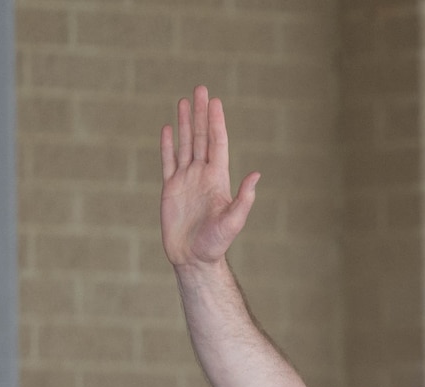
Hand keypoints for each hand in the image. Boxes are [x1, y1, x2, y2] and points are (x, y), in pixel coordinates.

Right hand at [160, 86, 259, 271]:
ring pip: (185, 144)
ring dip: (186, 123)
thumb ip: (244, 200)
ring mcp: (186, 180)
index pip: (217, 143)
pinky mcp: (170, 189)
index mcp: (217, 179)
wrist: (193, 259)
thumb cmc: (215, 244)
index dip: (216, 122)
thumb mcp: (233, 222)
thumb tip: (256, 175)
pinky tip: (169, 129)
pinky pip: (168, 162)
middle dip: (201, 114)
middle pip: (201, 137)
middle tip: (201, 89)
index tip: (215, 101)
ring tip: (184, 101)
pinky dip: (168, 145)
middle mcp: (202, 175)